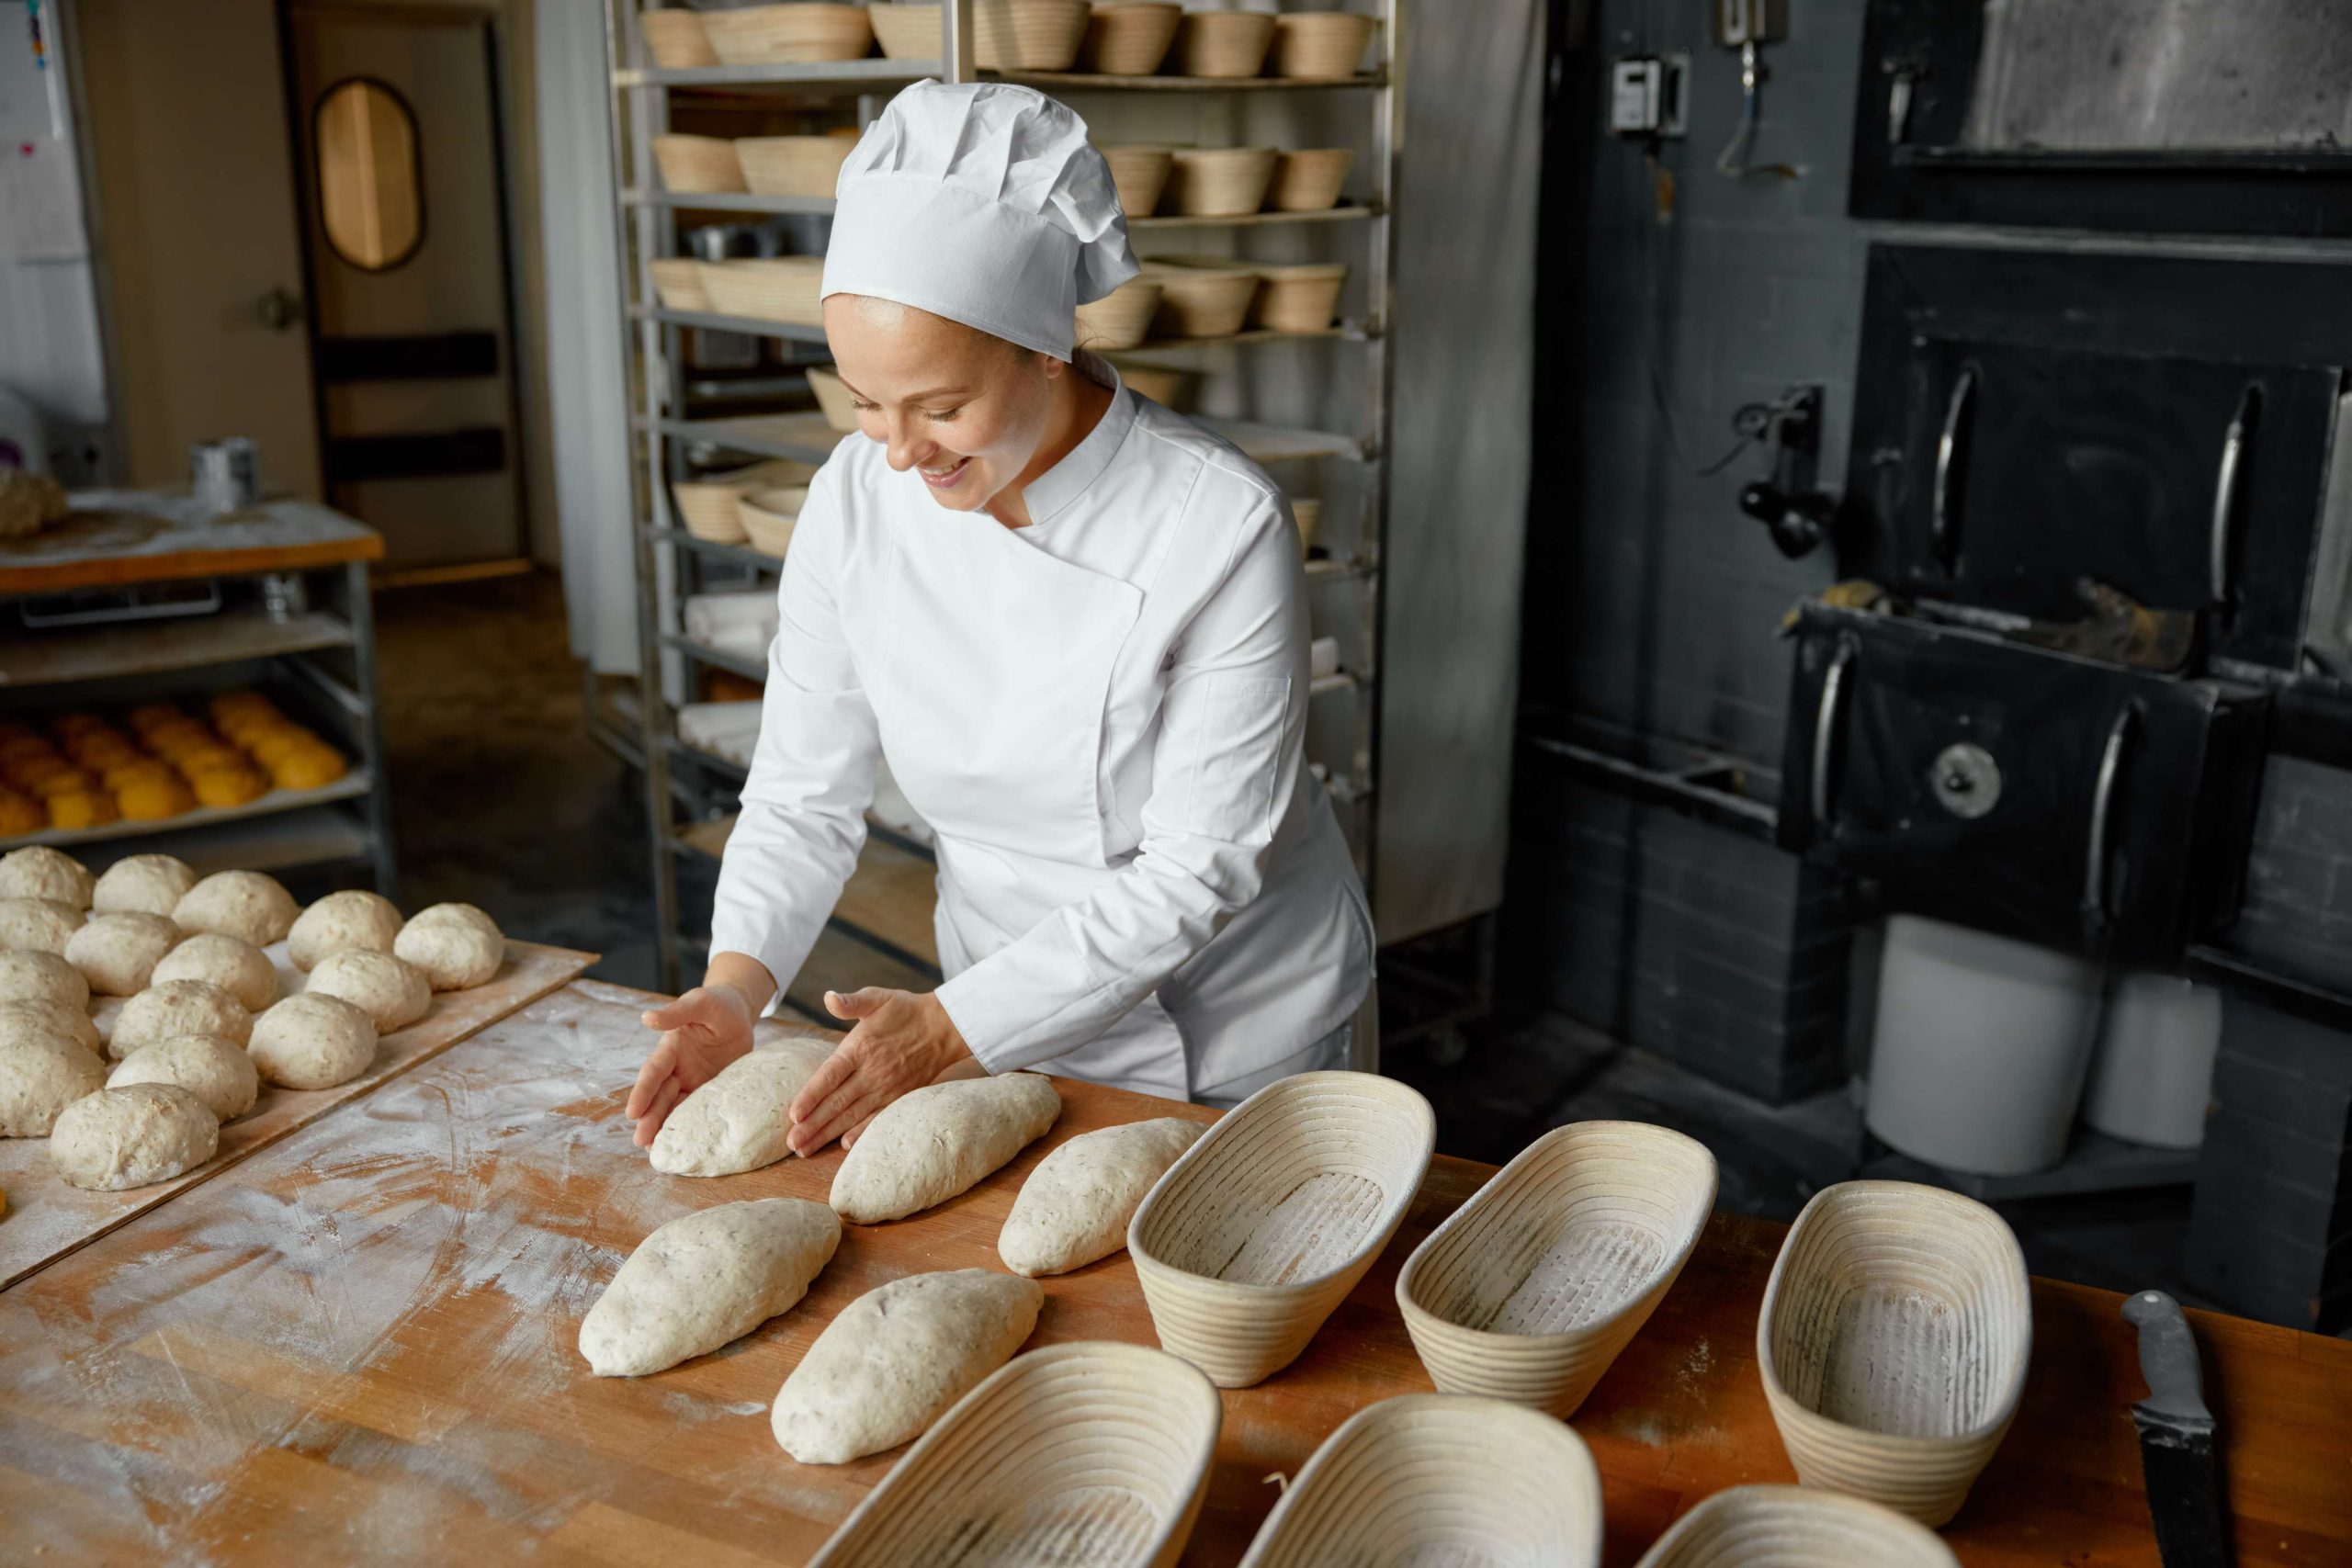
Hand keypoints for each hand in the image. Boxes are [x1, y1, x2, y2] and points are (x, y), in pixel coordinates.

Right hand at [628, 983, 755, 1146]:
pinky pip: (697, 1109)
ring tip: (655, 1151)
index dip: (642, 1092)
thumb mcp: (699, 1002)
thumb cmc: (717, 1004)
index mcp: (670, 1048)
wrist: (739, 1013)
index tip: (631, 1113)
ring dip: (664, 1127)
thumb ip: (676, 1012)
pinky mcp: (709, 1089)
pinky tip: (684, 1143)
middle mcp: (677, 1068)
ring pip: (674, 1107)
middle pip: (660, 1096)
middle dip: (649, 1118)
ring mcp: (692, 1081)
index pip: (653, 1073)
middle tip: (641, 1141)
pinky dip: (689, 1126)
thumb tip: (646, 1018)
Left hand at [787, 988, 974, 1155]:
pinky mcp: (899, 1097)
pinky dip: (861, 1133)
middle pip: (837, 1103)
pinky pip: (877, 1118)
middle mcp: (872, 1072)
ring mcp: (887, 1088)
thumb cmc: (906, 1010)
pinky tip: (844, 1145)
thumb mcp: (877, 998)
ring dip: (827, 1134)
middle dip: (812, 1125)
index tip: (794, 1114)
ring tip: (805, 1150)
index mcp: (861, 1047)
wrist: (945, 1026)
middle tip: (791, 1144)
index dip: (811, 1096)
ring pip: (852, 1115)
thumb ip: (851, 1002)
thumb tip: (829, 997)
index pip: (830, 1076)